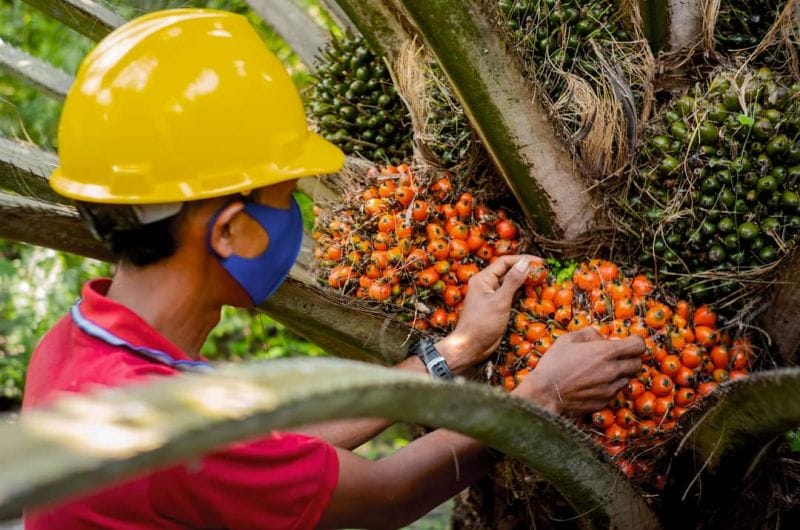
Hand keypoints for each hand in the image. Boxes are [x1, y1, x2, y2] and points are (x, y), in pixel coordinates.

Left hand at [436, 255, 535, 372]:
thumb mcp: (499, 301)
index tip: (540, 262)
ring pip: (511, 284)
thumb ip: (513, 281)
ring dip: (525, 283)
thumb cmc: (482, 323)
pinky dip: (522, 294)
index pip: (505, 262)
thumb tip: (525, 263)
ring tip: (542, 281)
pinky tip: (533, 294)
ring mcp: (492, 296)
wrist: (470, 347)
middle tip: (544, 272)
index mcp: (483, 279)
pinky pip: (511, 296)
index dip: (523, 260)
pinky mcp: (497, 307)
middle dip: (526, 271)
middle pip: (509, 272)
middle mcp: (487, 285)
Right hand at [513, 327, 643, 414]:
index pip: (639, 345)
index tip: (629, 342)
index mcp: (606, 352)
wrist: (545, 393)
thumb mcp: (567, 339)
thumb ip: (589, 333)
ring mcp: (610, 389)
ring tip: (600, 372)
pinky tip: (593, 384)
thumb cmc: (554, 363)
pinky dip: (609, 387)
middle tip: (614, 357)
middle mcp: (613, 371)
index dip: (635, 342)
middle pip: (637, 364)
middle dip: (629, 358)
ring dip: (619, 374)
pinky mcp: (605, 402)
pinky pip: (615, 392)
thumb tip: (601, 338)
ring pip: (626, 379)